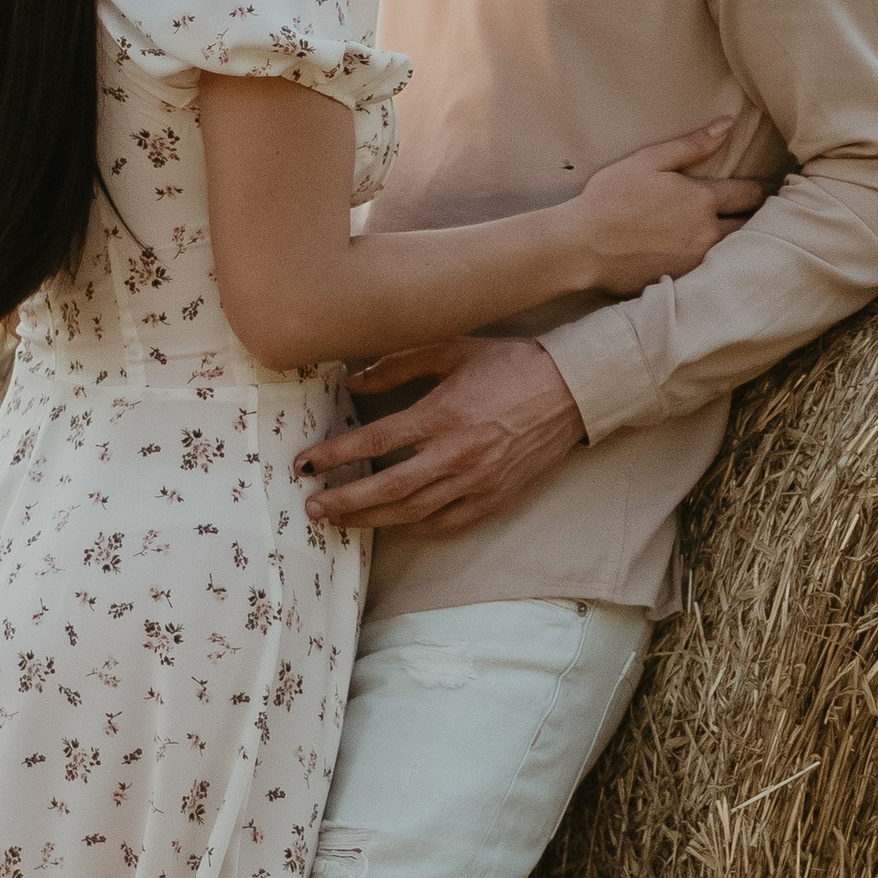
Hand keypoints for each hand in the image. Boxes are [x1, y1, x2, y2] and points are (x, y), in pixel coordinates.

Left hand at [296, 336, 587, 535]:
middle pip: (386, 488)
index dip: (334, 456)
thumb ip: (399, 365)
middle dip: (344, 501)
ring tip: (340, 521)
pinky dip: (415, 527)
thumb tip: (354, 380)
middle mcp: (455, 455)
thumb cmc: (511, 365)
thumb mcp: (452, 349)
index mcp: (441, 415)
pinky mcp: (495, 498)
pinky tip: (394, 524)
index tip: (305, 465)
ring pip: (412, 513)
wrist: (572, 391)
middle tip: (313, 508)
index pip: (374, 442)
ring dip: (371, 520)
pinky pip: (447, 523)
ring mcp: (476, 482)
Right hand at [567, 118, 765, 294]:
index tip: (774, 189)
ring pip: (737, 252)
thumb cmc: (610, 198)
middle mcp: (706, 233)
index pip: (749, 194)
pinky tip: (728, 262)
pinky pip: (716, 273)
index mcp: (701, 200)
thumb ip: (691, 145)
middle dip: (763, 219)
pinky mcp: (684, 282)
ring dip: (748, 243)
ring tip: (756, 237)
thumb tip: (727, 125)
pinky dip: (726, 265)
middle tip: (773, 214)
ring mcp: (697, 262)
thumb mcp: (648, 161)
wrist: (582, 246)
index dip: (763, 190)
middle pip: (752, 227)